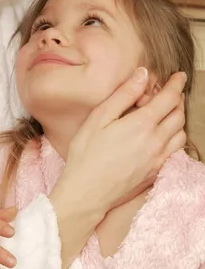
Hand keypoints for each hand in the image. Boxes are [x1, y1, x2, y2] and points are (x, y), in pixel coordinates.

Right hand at [50, 68, 185, 268]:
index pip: (170, 98)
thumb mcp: (99, 118)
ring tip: (166, 113)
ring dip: (178, 119)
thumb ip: (124, 94)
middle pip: (179, 115)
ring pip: (181, 134)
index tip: (179, 76)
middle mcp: (156, 142)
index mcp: (143, 125)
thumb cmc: (87, 154)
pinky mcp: (155, 173)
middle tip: (170, 92)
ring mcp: (158, 159)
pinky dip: (174, 138)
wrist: (87, 193)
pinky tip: (161, 137)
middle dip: (178, 100)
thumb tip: (143, 75)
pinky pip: (174, 151)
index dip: (176, 84)